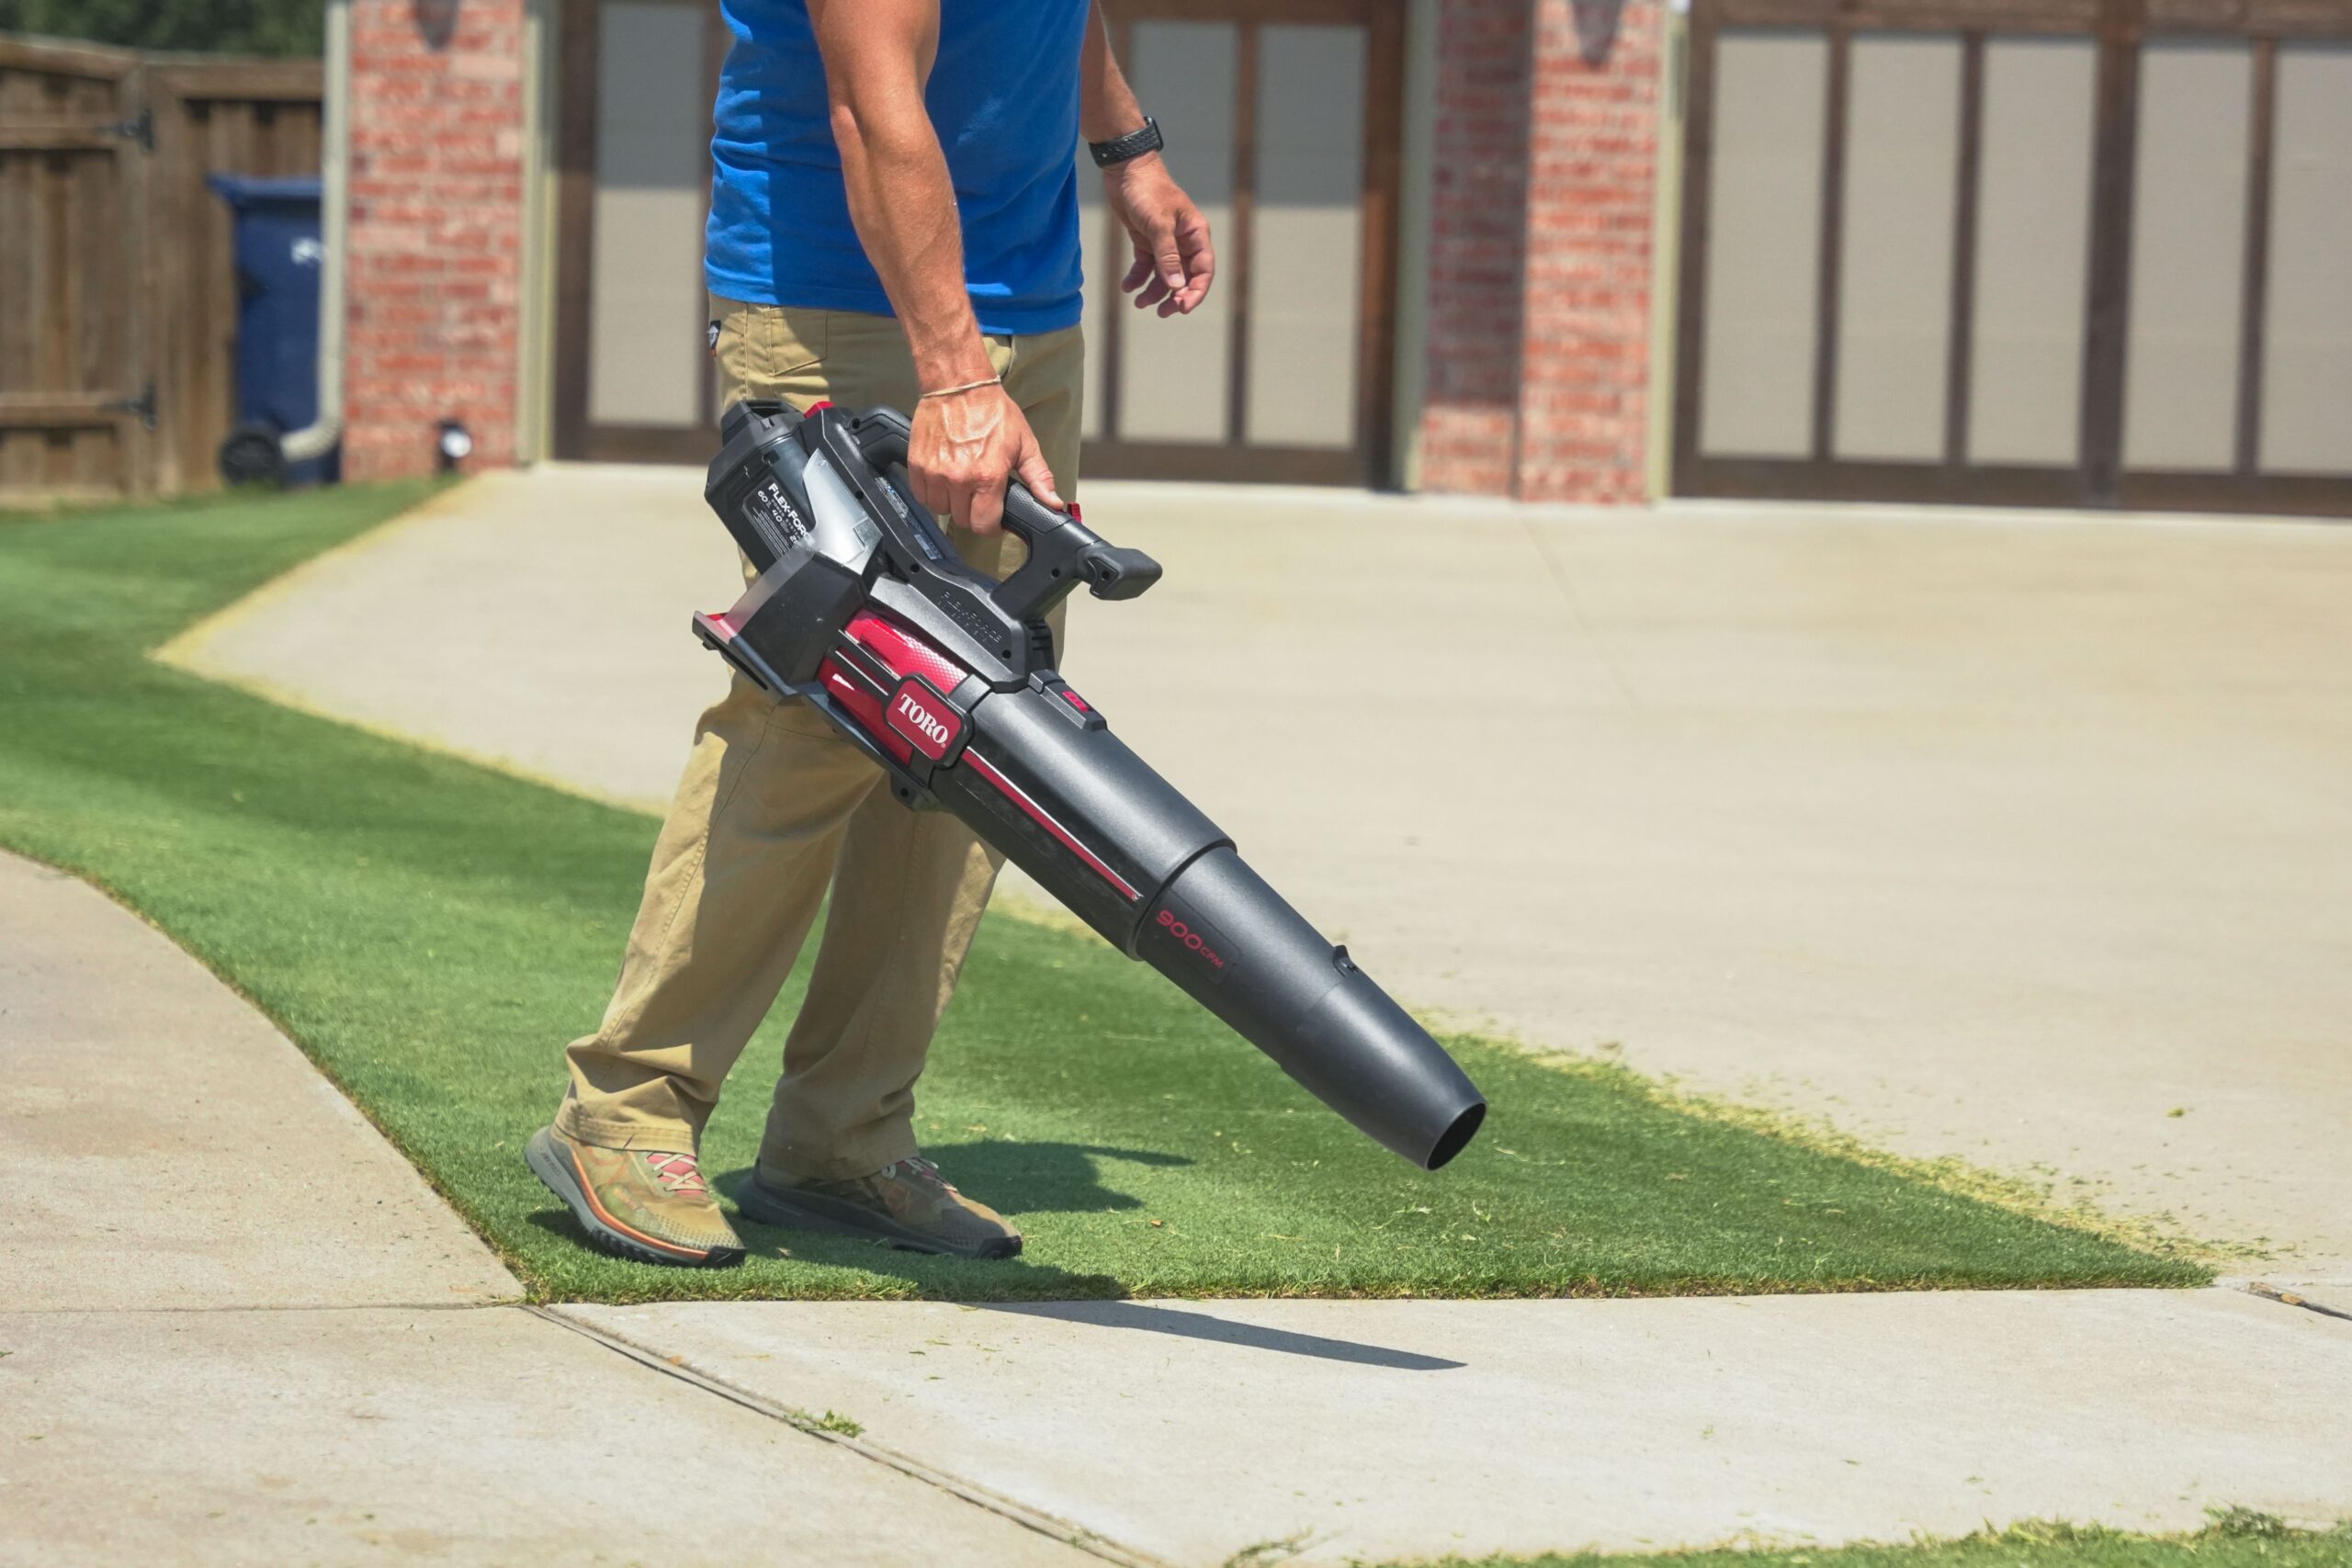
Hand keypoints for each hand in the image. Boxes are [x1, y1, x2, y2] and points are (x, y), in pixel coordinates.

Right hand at [907, 381, 1063, 535]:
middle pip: (963, 520)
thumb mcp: (1025, 443)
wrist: (959, 385)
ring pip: (940, 510)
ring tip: (960, 485)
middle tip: (978, 495)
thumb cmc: (992, 411)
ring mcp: (935, 473)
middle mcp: (959, 479)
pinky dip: (931, 493)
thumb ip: (1039, 477)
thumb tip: (1054, 503)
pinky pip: (921, 495)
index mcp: (987, 476)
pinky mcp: (917, 464)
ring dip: (951, 503)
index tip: (994, 518)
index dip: (992, 526)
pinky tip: (943, 480)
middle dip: (972, 512)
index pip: (984, 525)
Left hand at [1105, 152, 1214, 316]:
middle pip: (1185, 277)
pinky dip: (1138, 278)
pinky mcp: (1146, 241)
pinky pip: (1146, 266)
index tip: (1182, 308)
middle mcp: (1183, 241)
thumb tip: (1176, 286)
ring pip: (1164, 275)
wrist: (1125, 168)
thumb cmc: (1147, 190)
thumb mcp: (1158, 224)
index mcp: (1196, 234)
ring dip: (1154, 291)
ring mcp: (1165, 242)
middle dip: (1174, 296)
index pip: (1204, 270)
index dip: (1196, 291)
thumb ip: (1167, 256)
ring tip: (1139, 302)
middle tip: (1162, 313)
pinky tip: (1127, 286)